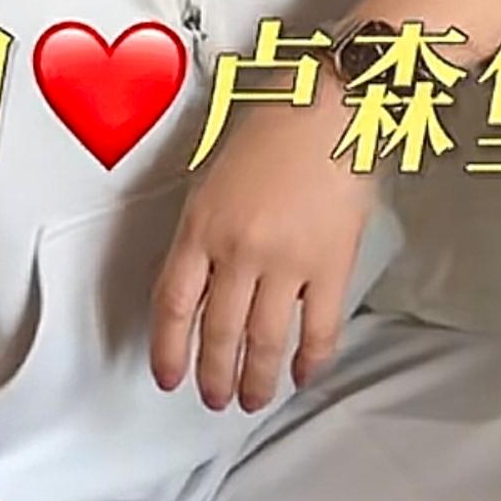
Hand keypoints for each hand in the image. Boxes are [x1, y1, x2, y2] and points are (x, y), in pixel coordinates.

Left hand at [150, 72, 375, 412]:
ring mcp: (287, 262)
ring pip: (264, 343)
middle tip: (214, 397)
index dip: (168, 349)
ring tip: (254, 399)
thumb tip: (203, 274)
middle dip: (213, 375)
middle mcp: (239, 251)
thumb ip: (206, 223)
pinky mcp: (332, 264)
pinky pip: (319, 329)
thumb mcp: (216, 167)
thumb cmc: (276, 117)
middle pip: (217, 333)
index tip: (168, 375)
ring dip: (257, 380)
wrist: (332, 101)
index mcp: (202, 224)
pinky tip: (304, 373)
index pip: (173, 305)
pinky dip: (311, 360)